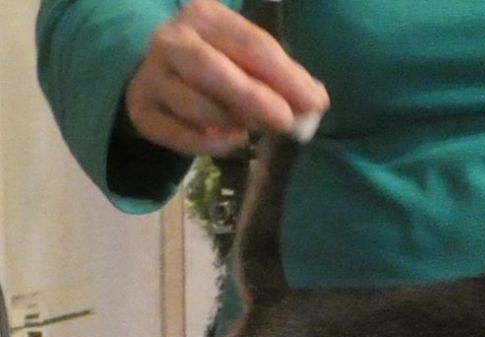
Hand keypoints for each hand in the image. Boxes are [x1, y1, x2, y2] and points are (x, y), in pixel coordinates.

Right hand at [123, 0, 328, 155]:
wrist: (159, 80)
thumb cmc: (218, 67)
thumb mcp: (249, 62)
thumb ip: (283, 79)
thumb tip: (316, 101)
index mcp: (206, 18)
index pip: (249, 43)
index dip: (284, 74)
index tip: (314, 102)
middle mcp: (172, 40)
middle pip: (210, 67)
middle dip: (252, 97)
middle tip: (286, 122)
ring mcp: (152, 76)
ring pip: (193, 103)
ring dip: (230, 121)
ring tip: (252, 130)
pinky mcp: (142, 112)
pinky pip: (179, 135)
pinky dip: (209, 144)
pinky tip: (231, 142)